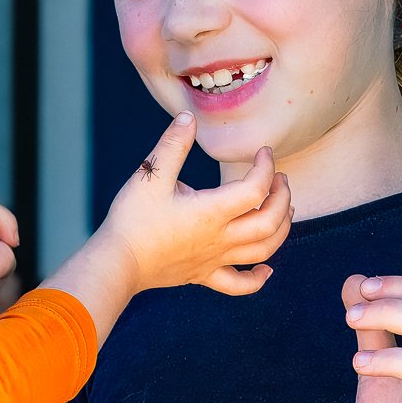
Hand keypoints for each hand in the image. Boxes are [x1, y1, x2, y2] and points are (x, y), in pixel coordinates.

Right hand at [95, 113, 292, 296]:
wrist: (116, 262)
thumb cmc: (132, 219)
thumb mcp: (150, 175)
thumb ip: (173, 145)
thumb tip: (189, 117)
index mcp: (212, 211)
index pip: (255, 188)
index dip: (266, 166)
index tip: (263, 151)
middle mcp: (220, 238)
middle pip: (270, 222)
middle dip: (282, 197)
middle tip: (279, 178)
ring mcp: (214, 260)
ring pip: (263, 250)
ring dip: (281, 230)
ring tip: (285, 210)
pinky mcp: (203, 275)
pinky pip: (239, 285)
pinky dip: (258, 279)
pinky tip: (266, 270)